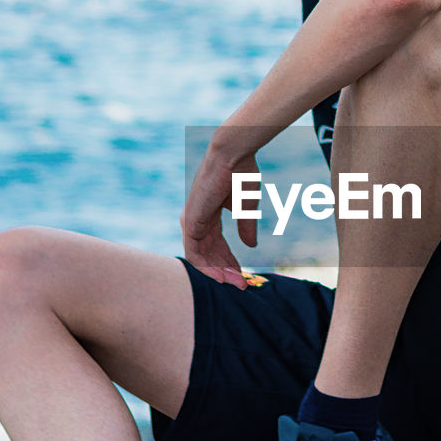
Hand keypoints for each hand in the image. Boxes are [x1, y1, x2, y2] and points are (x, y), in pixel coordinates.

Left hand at [181, 145, 259, 288]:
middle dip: (225, 270)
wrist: (233, 155)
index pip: (216, 245)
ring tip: (236, 284)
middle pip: (208, 254)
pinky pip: (194, 253)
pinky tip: (222, 277)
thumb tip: (250, 246)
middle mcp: (196, 219)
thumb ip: (246, 227)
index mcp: (207, 214)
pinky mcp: (190, 222)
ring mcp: (191, 221)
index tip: (243, 274)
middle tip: (242, 285)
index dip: (229, 261)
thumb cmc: (240, 174)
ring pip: (200, 258)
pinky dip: (207, 268)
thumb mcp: (246, 207)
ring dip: (218, 273)